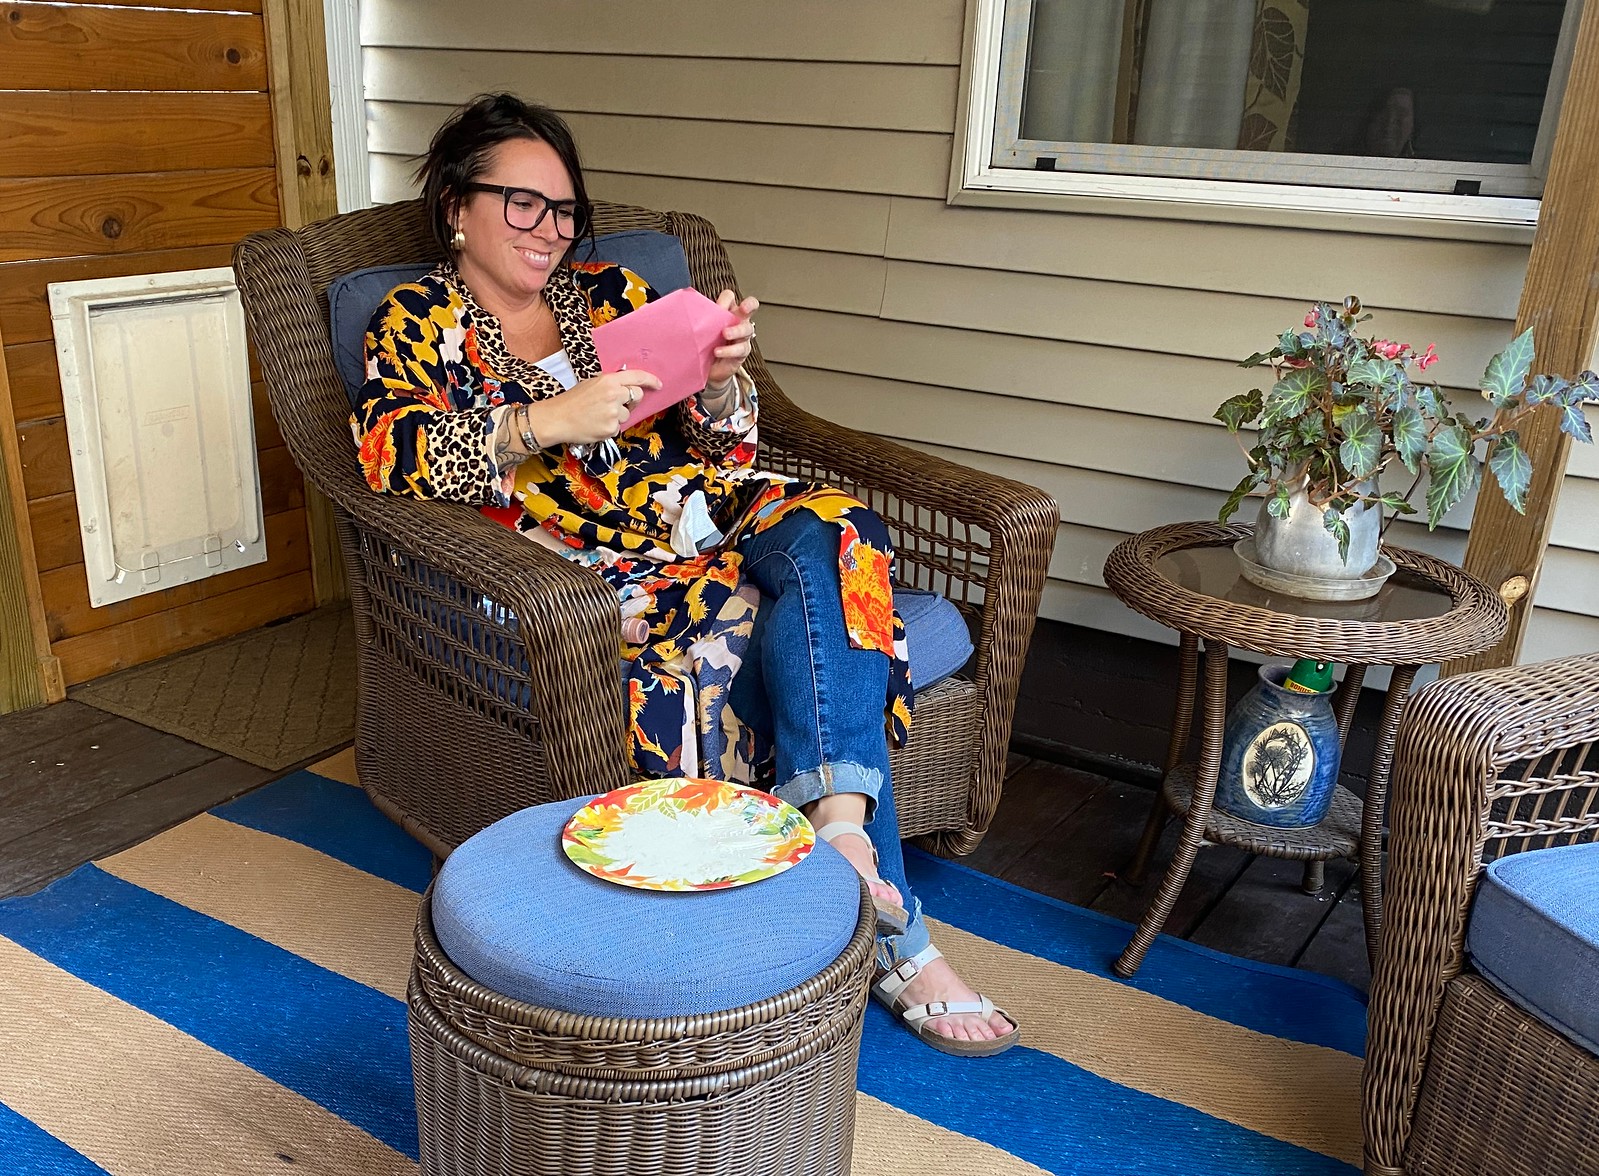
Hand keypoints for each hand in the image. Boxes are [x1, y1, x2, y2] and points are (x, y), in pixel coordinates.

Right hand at [530, 369, 660, 445]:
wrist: (556, 418)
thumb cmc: (572, 400)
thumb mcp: (592, 384)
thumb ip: (611, 384)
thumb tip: (628, 389)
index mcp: (609, 380)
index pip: (637, 377)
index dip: (650, 380)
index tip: (658, 385)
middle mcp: (614, 394)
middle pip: (637, 396)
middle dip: (631, 401)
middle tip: (615, 404)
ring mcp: (614, 412)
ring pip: (627, 414)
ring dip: (617, 416)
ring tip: (598, 416)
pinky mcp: (611, 428)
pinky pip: (618, 428)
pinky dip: (609, 428)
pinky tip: (595, 425)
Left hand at [706, 290, 757, 390]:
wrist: (708, 369)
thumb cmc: (704, 345)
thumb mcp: (699, 330)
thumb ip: (698, 320)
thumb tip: (683, 309)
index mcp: (726, 312)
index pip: (730, 298)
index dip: (727, 298)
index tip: (720, 304)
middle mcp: (737, 321)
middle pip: (750, 307)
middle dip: (748, 305)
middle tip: (742, 308)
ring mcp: (742, 337)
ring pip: (747, 328)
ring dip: (737, 330)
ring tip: (725, 333)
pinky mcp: (741, 352)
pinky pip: (740, 349)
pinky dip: (729, 350)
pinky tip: (719, 351)